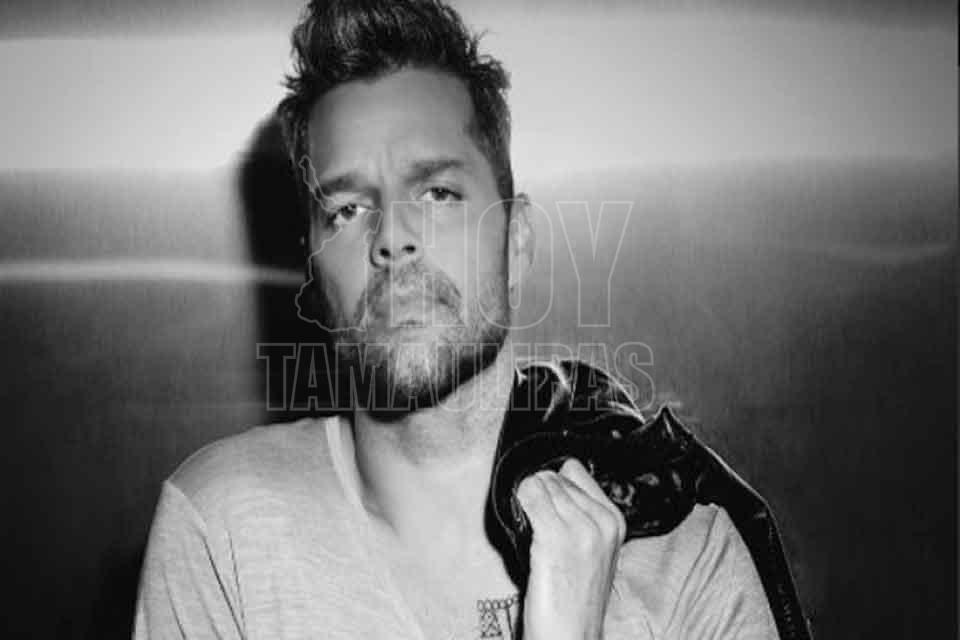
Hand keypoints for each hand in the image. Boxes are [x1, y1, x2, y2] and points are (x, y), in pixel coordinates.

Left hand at [516, 458, 626, 639]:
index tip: (545, 501)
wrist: (571, 637)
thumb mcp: (592, 552)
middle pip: (554, 477)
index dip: (554, 484)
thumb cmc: (575, 600)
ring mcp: (579, 528)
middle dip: (539, 492)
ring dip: (526, 499)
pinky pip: (527, 496)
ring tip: (529, 528)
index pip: (575, 472)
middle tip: (533, 520)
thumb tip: (548, 487)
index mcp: (614, 522)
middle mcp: (601, 521)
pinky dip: (518, 502)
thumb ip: (580, 518)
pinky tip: (520, 524)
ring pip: (539, 483)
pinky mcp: (554, 537)